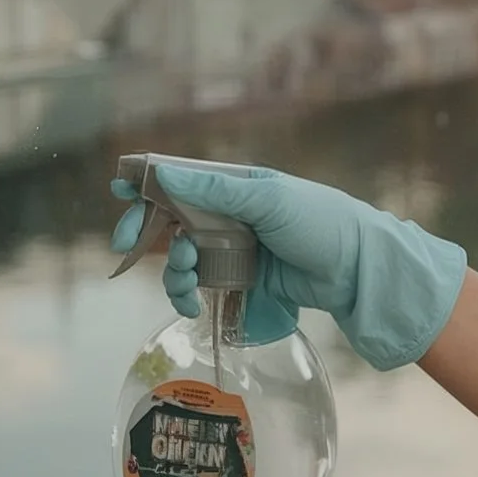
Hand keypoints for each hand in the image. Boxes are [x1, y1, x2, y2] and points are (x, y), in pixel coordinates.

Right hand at [110, 164, 467, 371]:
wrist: (359, 270)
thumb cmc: (322, 223)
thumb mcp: (270, 201)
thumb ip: (216, 192)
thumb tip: (164, 173)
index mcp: (240, 185)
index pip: (184, 178)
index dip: (148, 181)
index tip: (117, 187)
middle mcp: (233, 212)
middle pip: (172, 218)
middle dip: (144, 230)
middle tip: (123, 246)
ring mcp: (236, 245)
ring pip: (182, 254)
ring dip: (172, 267)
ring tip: (185, 279)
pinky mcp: (242, 276)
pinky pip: (201, 281)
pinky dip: (188, 291)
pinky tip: (191, 303)